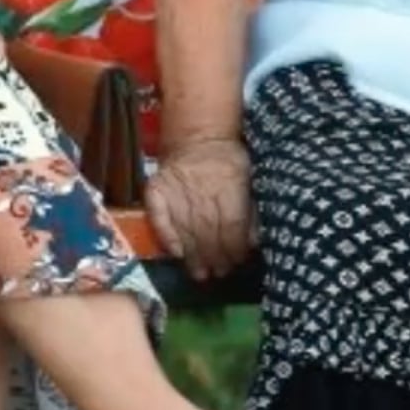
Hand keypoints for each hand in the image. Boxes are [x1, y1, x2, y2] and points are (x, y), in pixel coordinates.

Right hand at [145, 136, 255, 282]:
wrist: (198, 136)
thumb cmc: (229, 160)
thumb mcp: (250, 178)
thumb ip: (251, 210)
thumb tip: (253, 243)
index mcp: (230, 185)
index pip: (232, 225)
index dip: (234, 248)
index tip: (237, 262)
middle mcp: (201, 190)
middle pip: (208, 231)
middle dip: (214, 257)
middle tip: (218, 273)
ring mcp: (176, 190)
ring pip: (186, 229)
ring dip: (193, 255)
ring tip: (199, 273)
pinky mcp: (156, 190)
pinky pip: (159, 218)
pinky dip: (166, 236)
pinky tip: (176, 253)